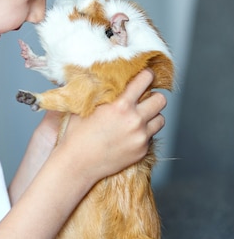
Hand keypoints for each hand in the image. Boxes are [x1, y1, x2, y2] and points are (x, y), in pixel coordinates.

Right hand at [58, 69, 166, 185]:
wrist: (77, 164)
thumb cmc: (77, 133)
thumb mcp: (86, 106)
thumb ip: (101, 91)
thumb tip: (106, 76)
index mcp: (121, 105)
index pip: (146, 79)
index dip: (147, 75)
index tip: (145, 76)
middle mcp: (135, 120)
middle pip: (161, 100)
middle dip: (153, 97)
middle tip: (144, 98)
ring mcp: (140, 137)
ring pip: (161, 119)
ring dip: (152, 116)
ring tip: (138, 117)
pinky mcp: (142, 151)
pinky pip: (151, 136)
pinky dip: (144, 133)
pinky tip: (129, 134)